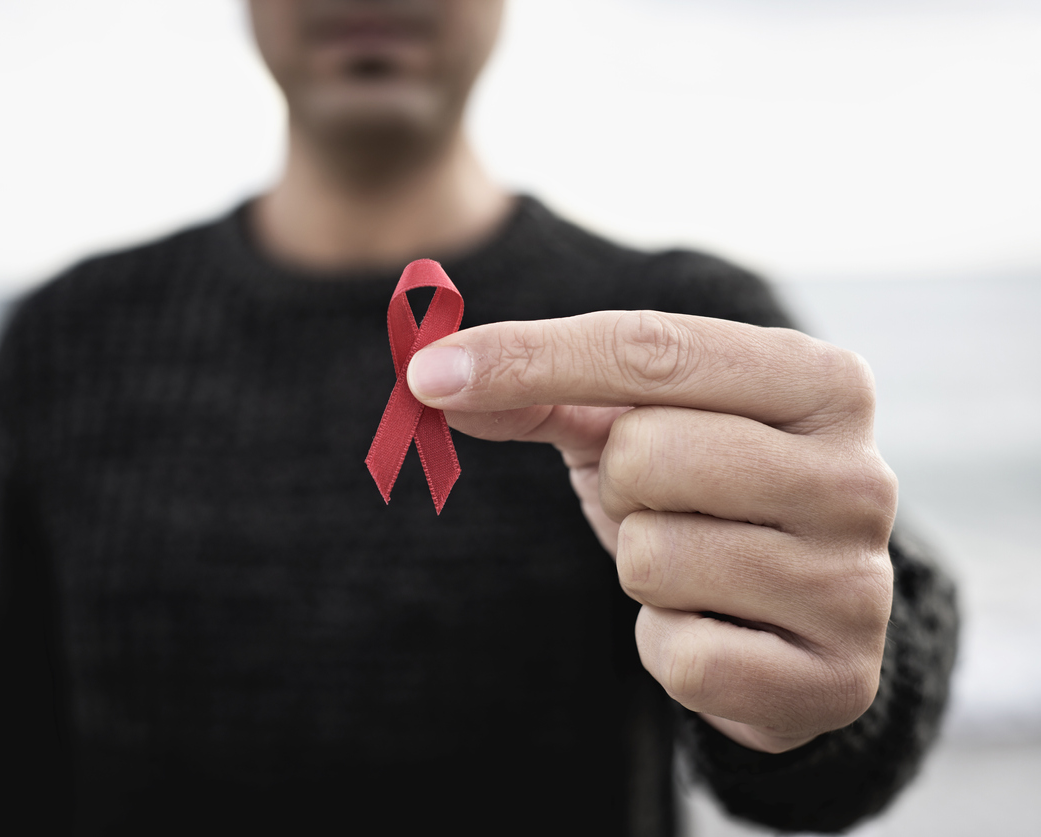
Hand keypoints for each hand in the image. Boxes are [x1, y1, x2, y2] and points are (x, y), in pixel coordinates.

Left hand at [407, 310, 895, 753]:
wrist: (792, 619)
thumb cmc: (706, 495)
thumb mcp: (633, 425)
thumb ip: (544, 391)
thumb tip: (434, 380)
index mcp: (820, 382)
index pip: (652, 348)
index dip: (529, 356)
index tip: (429, 373)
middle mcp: (859, 474)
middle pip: (645, 452)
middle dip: (619, 484)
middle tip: (661, 502)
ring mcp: (856, 582)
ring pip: (652, 558)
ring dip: (643, 568)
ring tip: (696, 567)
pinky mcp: (835, 679)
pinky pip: (678, 656)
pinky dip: (667, 646)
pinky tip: (713, 631)